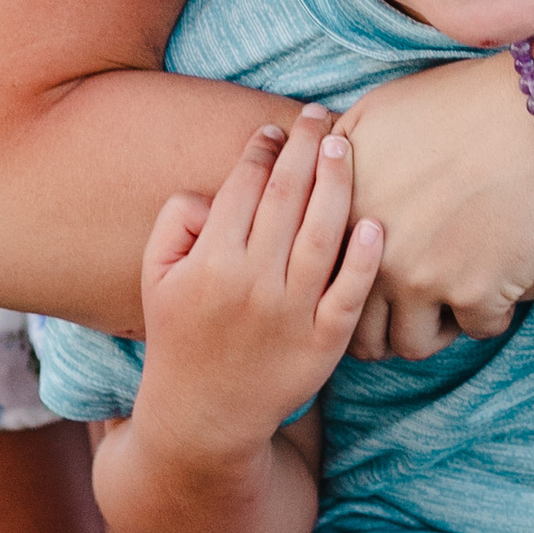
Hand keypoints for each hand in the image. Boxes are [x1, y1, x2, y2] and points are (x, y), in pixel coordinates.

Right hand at [134, 110, 382, 457]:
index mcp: (211, 261)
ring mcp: (291, 313)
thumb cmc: (180, 335)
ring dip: (337, 182)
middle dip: (305, 146)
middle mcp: (252, 282)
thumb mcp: (156, 275)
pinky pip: (349, 292)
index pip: (244, 187)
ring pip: (322, 234)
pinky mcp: (323, 342)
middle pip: (287, 197)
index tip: (275, 130)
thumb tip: (221, 188)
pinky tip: (377, 222)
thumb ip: (176, 220)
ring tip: (345, 144)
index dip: (262, 150)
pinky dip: (365, 257)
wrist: (203, 418)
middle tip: (319, 114)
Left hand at [336, 51, 533, 359]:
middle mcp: (374, 251)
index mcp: (346, 211)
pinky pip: (478, 330)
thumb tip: (320, 174)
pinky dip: (492, 313)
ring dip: (435, 330)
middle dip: (385, 326)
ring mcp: (423, 277)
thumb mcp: (380, 111)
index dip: (348, 289)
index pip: (326, 282)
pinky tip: (502, 286)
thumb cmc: (462, 102)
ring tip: (454, 304)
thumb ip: (340, 154)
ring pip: (415, 343)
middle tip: (412, 311)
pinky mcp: (476, 294)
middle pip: (363, 329)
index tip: (372, 284)